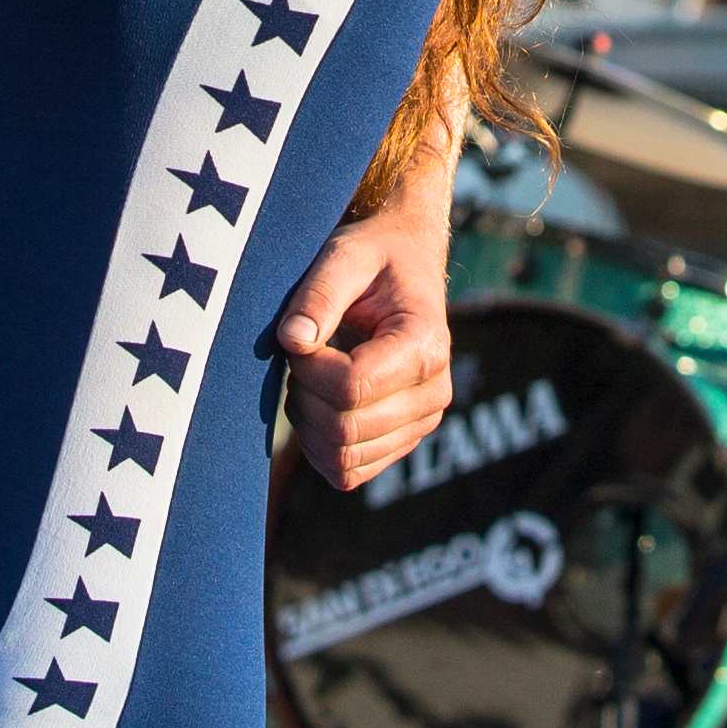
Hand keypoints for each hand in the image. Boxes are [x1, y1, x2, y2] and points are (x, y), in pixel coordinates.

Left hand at [272, 200, 454, 488]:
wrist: (407, 264)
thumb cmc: (376, 255)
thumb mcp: (346, 254)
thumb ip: (318, 295)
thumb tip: (292, 341)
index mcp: (425, 345)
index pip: (352, 387)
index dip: (308, 368)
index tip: (299, 336)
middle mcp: (434, 392)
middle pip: (345, 430)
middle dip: (304, 396)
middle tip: (300, 355)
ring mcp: (422, 423)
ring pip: (344, 460)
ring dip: (308, 425)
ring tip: (309, 377)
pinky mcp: (403, 441)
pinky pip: (349, 473)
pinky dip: (319, 448)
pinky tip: (317, 404)